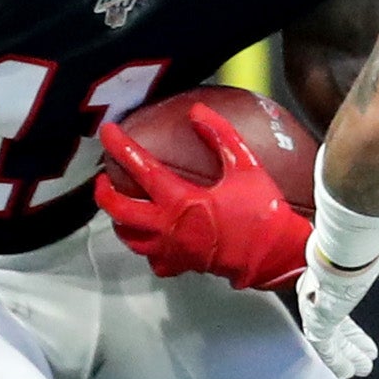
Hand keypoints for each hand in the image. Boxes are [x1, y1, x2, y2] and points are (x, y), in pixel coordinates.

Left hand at [93, 106, 311, 289]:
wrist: (274, 253)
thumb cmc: (262, 212)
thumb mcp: (245, 165)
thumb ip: (220, 135)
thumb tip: (198, 112)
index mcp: (180, 200)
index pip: (139, 168)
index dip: (120, 146)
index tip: (108, 132)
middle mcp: (168, 227)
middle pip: (118, 210)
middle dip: (104, 192)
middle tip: (104, 177)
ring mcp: (171, 250)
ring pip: (128, 238)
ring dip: (119, 220)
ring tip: (121, 205)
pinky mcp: (179, 266)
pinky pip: (151, 258)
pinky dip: (146, 246)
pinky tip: (152, 235)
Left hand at [296, 239, 378, 378]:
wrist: (338, 256)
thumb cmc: (350, 252)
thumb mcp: (359, 258)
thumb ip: (363, 258)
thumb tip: (375, 243)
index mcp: (325, 284)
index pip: (339, 311)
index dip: (353, 330)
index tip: (367, 343)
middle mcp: (317, 299)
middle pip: (337, 329)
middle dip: (352, 345)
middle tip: (368, 358)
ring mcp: (315, 312)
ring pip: (333, 341)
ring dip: (349, 356)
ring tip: (364, 369)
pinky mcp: (317, 325)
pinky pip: (326, 348)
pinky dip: (337, 361)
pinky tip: (348, 372)